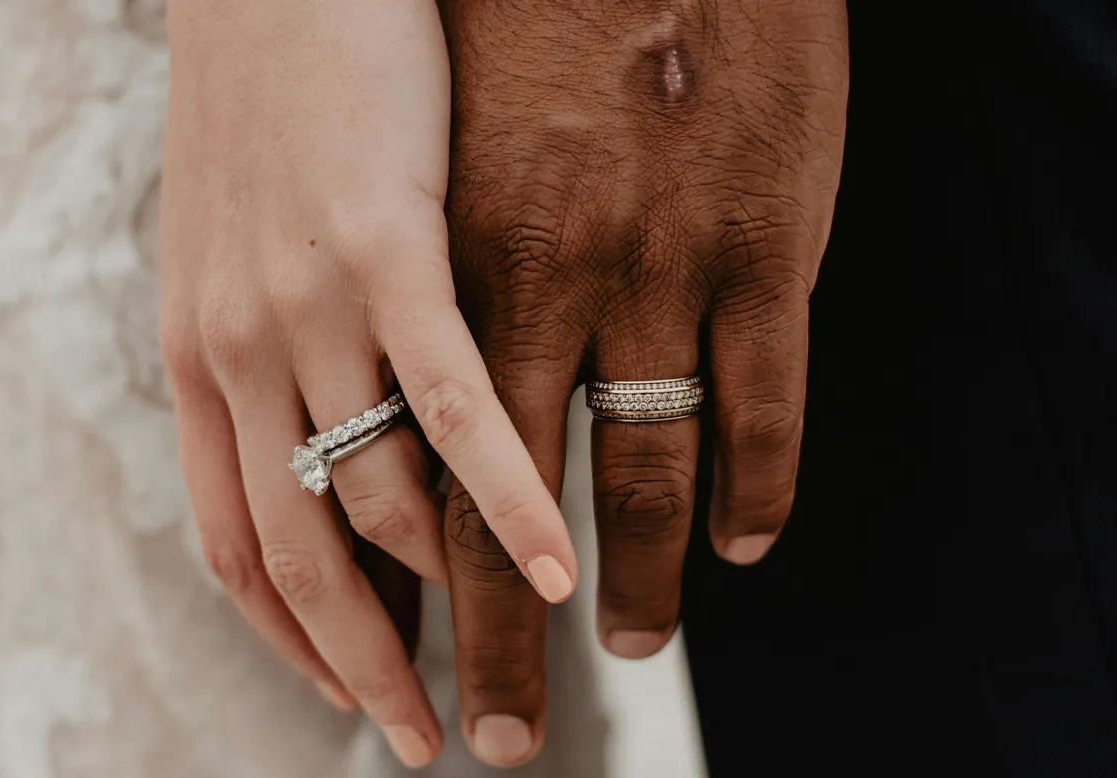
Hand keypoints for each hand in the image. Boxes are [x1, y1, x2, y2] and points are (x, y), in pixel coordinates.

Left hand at [159, 0, 583, 766]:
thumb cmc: (274, 90)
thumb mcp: (235, 237)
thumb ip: (268, 346)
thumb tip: (319, 432)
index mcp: (201, 355)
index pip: (235, 541)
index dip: (293, 640)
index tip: (354, 698)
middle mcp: (237, 350)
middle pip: (299, 555)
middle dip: (367, 667)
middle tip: (429, 741)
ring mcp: (305, 303)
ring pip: (379, 497)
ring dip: (458, 598)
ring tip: (528, 659)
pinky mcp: (385, 246)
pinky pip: (450, 406)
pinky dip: (507, 498)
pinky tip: (560, 560)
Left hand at [436, 0, 847, 765]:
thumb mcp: (403, 135)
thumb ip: (388, 265)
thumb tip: (362, 377)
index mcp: (406, 267)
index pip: (369, 479)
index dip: (372, 598)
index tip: (381, 676)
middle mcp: (513, 286)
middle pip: (481, 515)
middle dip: (480, 645)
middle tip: (490, 739)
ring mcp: (639, 269)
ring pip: (624, 478)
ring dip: (622, 583)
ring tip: (620, 649)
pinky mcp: (754, 240)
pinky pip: (754, 403)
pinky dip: (750, 488)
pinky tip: (742, 545)